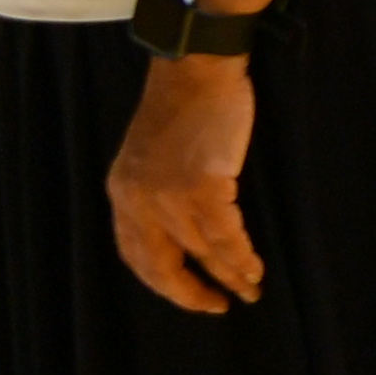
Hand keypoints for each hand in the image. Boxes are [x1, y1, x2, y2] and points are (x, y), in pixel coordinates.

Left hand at [108, 53, 263, 313]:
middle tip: (215, 307)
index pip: (134, 252)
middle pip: (161, 264)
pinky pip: (225, 235)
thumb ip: (157, 188)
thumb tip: (182, 224)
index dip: (161, 280)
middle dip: (189, 293)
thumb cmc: (185, 102)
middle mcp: (138, 201)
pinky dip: (240, 257)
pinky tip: (253, 268)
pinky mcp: (202, 186)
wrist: (198, 67)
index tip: (186, 293)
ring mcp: (168, 196)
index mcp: (122, 192)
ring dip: (228, 276)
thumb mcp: (153, 152)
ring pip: (200, 252)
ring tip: (250, 290)